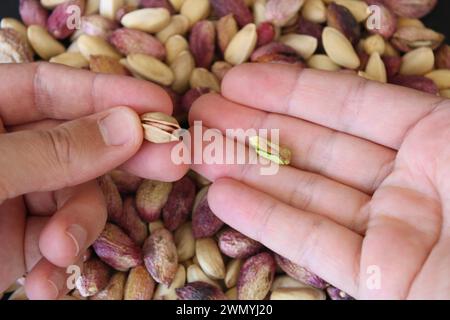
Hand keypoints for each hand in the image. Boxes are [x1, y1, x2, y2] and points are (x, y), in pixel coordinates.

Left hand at [0, 62, 187, 298]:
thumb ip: (50, 152)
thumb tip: (126, 128)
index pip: (52, 90)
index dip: (109, 94)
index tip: (158, 104)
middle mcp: (2, 151)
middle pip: (79, 144)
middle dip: (121, 160)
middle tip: (173, 162)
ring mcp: (13, 196)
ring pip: (76, 198)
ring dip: (79, 229)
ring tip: (61, 254)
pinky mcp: (16, 241)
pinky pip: (58, 241)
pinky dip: (59, 264)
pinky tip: (46, 283)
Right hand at [189, 63, 449, 298]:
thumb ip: (412, 112)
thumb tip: (389, 67)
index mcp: (439, 139)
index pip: (348, 105)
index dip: (290, 88)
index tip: (238, 77)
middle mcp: (411, 181)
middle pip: (316, 146)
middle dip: (255, 126)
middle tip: (203, 112)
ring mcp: (391, 230)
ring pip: (306, 193)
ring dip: (249, 171)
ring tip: (199, 151)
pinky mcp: (379, 279)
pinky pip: (315, 244)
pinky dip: (267, 222)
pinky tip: (222, 197)